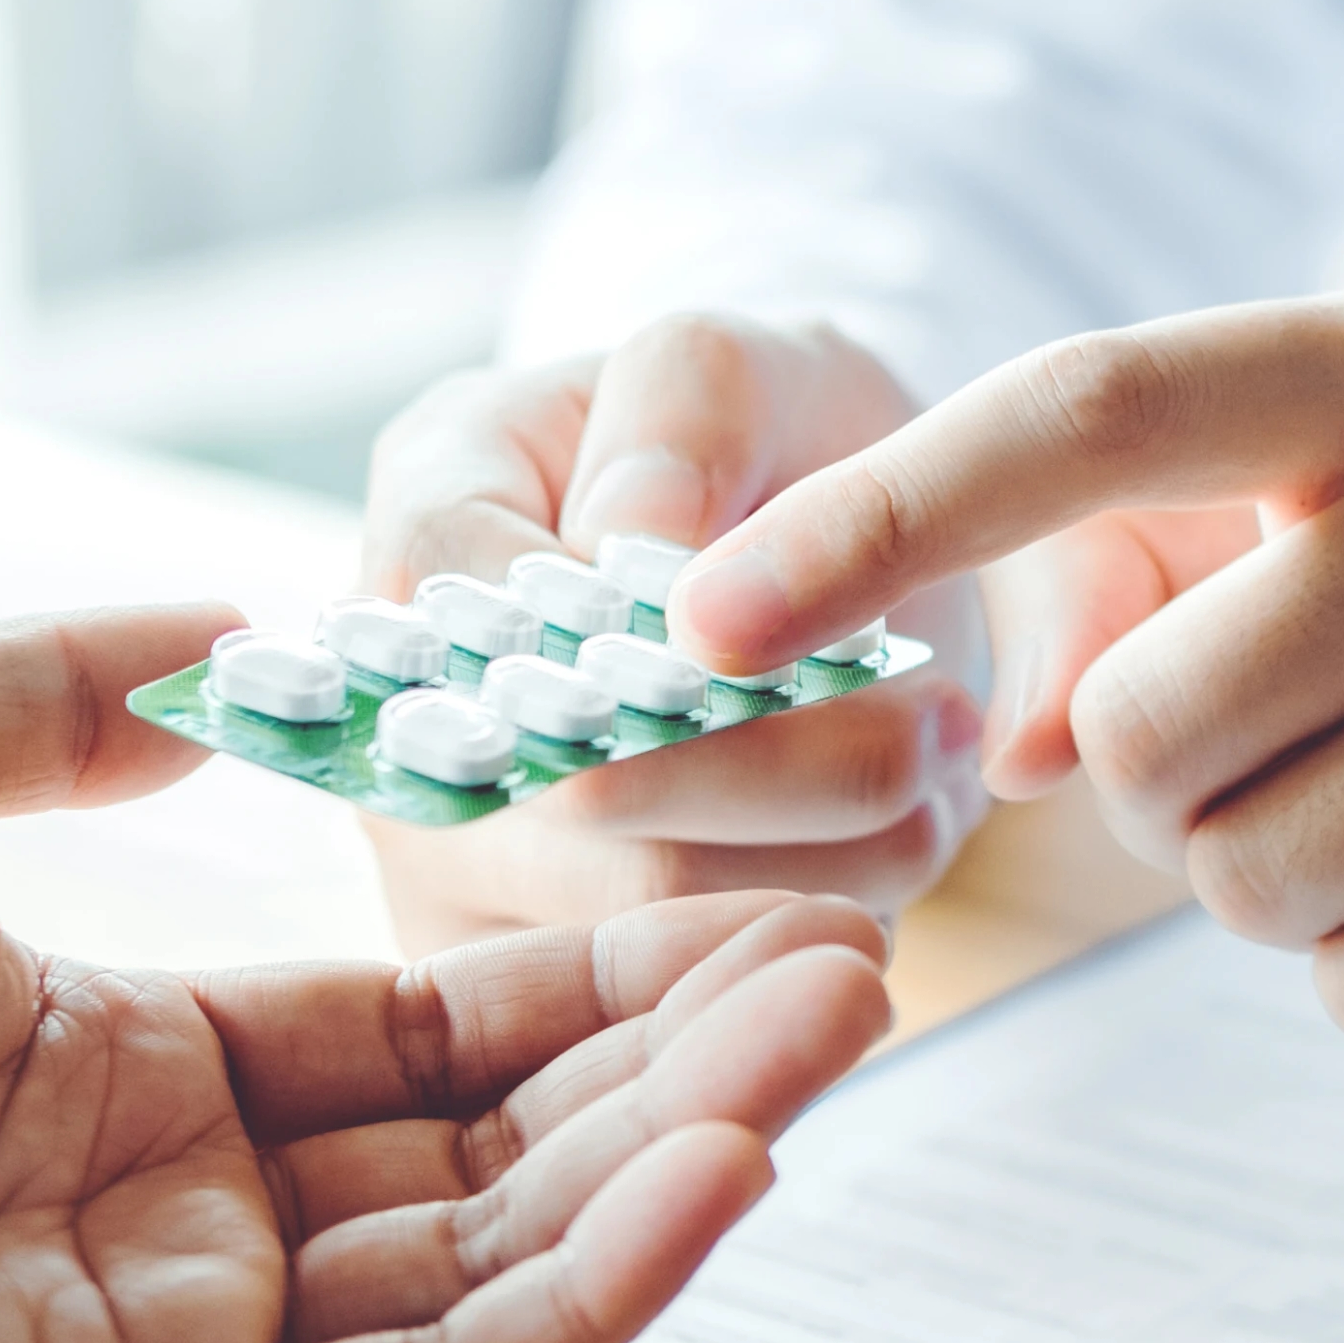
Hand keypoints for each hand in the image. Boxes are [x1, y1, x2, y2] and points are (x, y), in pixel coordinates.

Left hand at [0, 607, 894, 1342]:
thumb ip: (47, 691)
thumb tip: (234, 631)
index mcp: (91, 1080)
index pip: (406, 1033)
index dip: (577, 966)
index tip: (732, 888)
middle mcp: (155, 1239)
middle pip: (489, 1155)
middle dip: (674, 1057)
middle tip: (851, 954)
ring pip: (493, 1274)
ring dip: (678, 1152)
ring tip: (836, 1018)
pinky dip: (592, 1294)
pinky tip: (720, 1166)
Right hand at [360, 314, 988, 948]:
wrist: (804, 544)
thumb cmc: (753, 436)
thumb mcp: (732, 360)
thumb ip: (680, 414)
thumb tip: (632, 546)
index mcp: (424, 537)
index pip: (483, 613)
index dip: (641, 646)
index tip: (789, 638)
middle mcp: (410, 722)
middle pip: (580, 801)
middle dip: (776, 770)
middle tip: (932, 726)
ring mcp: (475, 866)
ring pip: (657, 913)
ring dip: (830, 851)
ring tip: (933, 771)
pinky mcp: (566, 966)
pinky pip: (700, 982)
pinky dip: (826, 916)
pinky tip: (898, 844)